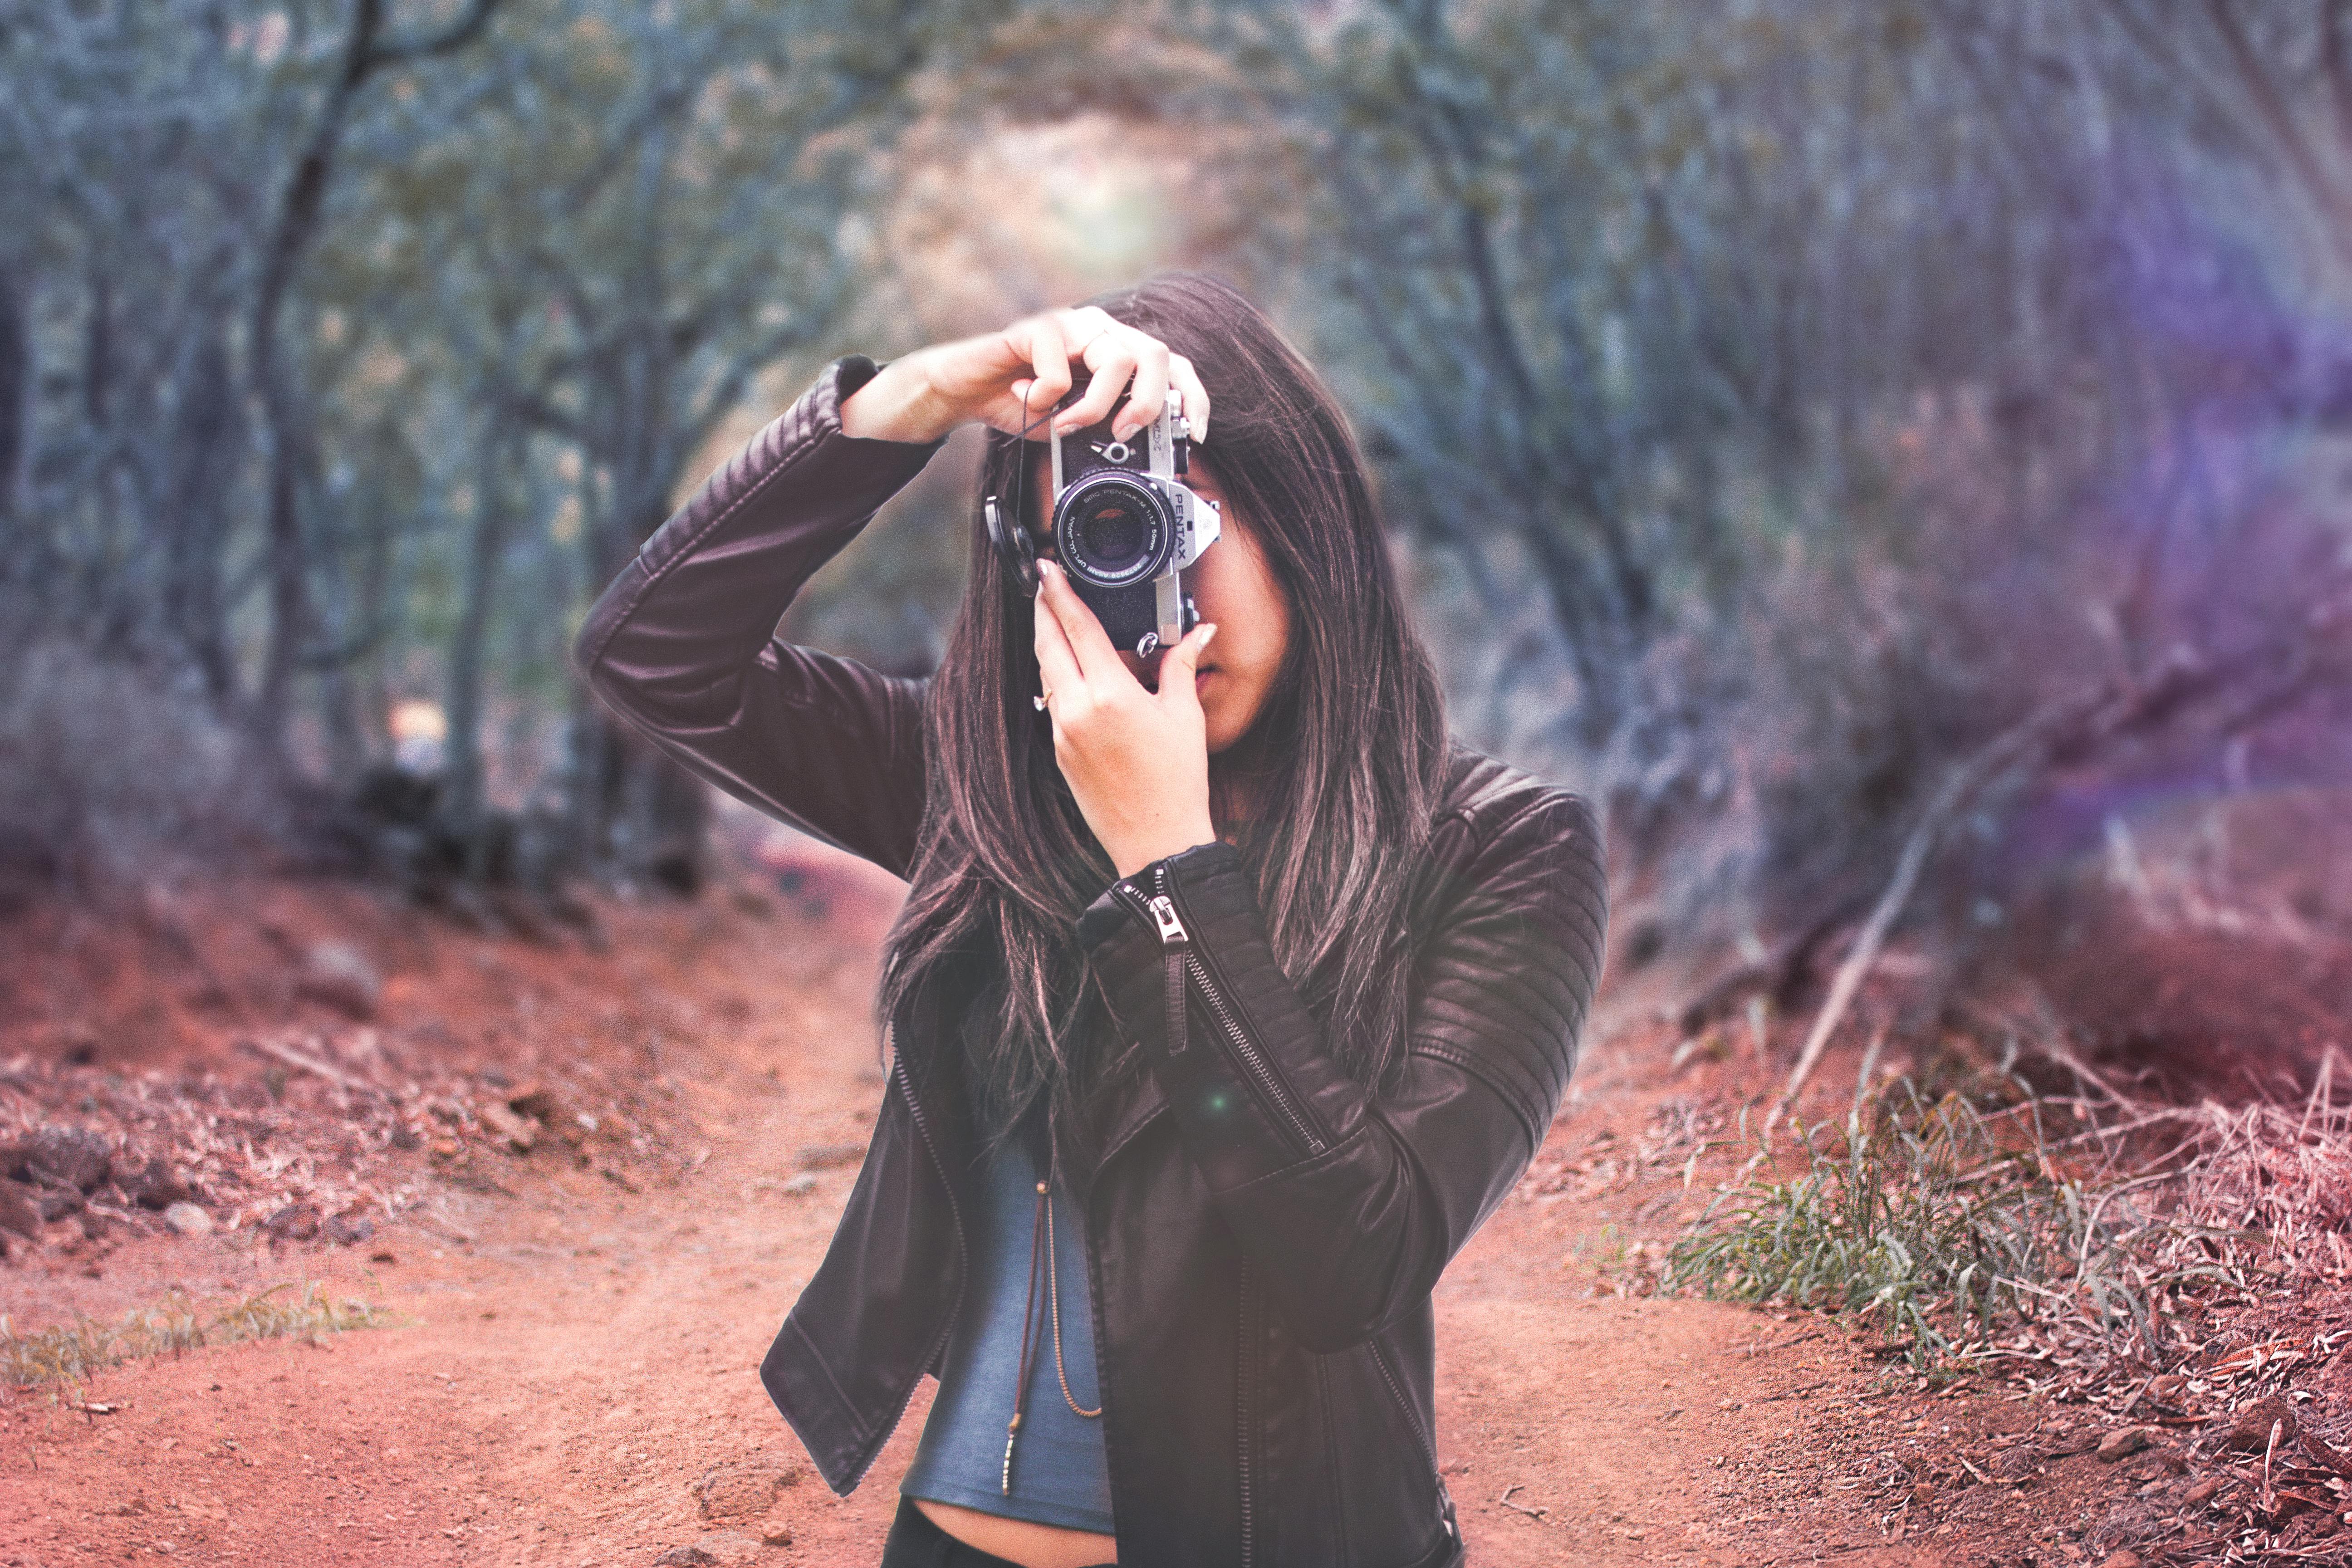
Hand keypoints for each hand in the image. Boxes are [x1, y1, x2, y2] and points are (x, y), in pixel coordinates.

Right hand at [839, 306, 1211, 447]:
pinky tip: (1027, 397)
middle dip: (1147, 403)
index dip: (1191, 398)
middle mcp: (1102, 330)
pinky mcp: (1038, 326)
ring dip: (1096, 406)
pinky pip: (1060, 366)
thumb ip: (1108, 429)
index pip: (1173, 365)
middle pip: (1156, 354)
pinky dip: (1046, 396)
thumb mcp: (1077, 427)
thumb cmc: (1024, 405)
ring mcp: (1072, 323)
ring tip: (1066, 424)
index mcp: (1119, 350)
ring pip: (1115, 359)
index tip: (1192, 434)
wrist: (967, 391)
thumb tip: (1143, 450)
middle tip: (1122, 433)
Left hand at [1033, 559, 1220, 879]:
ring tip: (1052, 622)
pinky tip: (1065, 671)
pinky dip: (1055, 679)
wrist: (1156, 842)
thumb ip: (1182, 667)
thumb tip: (1200, 633)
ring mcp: (1062, 733)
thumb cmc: (1178, 781)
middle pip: (1048, 645)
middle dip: (1043, 611)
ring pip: (1045, 674)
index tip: (1046, 569)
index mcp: (1110, 694)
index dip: (1059, 592)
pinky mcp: (1059, 752)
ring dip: (1046, 644)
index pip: (1077, 628)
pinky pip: (1050, 703)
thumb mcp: (1185, 717)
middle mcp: (1078, 710)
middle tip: (1042, 586)